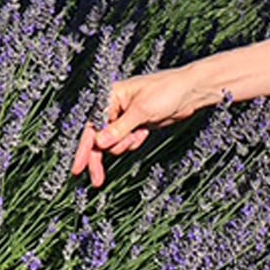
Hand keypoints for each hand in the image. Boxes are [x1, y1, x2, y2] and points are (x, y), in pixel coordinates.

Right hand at [70, 67, 208, 187]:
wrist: (191, 92)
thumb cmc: (168, 90)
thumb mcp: (142, 110)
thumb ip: (119, 128)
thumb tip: (99, 143)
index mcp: (112, 96)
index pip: (91, 126)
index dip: (84, 148)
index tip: (78, 168)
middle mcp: (116, 107)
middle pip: (99, 138)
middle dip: (100, 157)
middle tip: (97, 179)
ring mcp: (127, 117)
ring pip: (114, 142)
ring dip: (123, 146)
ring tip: (138, 136)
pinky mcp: (138, 124)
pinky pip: (128, 141)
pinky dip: (133, 142)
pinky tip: (144, 134)